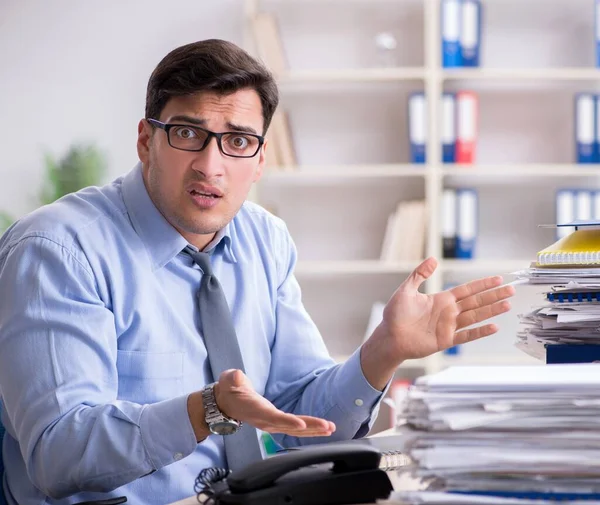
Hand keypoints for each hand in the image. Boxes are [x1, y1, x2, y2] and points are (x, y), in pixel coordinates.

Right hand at [215, 369, 335, 436]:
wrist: (226, 402)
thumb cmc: (230, 389)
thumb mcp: (229, 380)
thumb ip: (233, 379)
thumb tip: (237, 377)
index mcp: (256, 410)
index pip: (273, 417)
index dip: (287, 421)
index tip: (301, 425)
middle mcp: (266, 420)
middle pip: (290, 426)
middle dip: (310, 427)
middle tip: (327, 426)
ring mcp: (272, 423)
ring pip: (295, 429)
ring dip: (314, 429)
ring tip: (331, 428)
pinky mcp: (277, 422)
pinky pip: (295, 427)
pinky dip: (310, 428)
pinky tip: (323, 429)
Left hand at [360, 257, 515, 388]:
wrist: (389, 337)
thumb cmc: (395, 315)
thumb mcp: (406, 290)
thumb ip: (420, 275)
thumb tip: (433, 259)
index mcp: (441, 299)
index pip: (467, 289)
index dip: (482, 284)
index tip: (498, 279)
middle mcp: (448, 312)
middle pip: (476, 301)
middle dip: (494, 295)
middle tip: (511, 289)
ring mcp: (449, 326)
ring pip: (475, 316)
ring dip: (491, 310)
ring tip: (508, 304)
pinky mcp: (446, 340)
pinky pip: (466, 335)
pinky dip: (480, 332)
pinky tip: (494, 327)